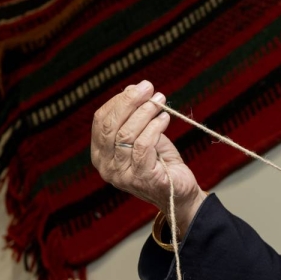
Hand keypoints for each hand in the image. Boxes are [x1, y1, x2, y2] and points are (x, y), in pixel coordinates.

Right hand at [90, 80, 204, 230]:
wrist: (179, 192)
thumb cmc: (160, 162)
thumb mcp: (144, 135)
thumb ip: (135, 116)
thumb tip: (133, 88)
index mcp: (100, 154)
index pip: (101, 121)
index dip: (119, 101)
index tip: (139, 87)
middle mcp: (106, 166)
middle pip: (110, 126)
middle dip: (129, 102)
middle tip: (149, 88)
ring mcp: (121, 174)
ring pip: (127, 134)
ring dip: (146, 113)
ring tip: (160, 102)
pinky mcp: (141, 178)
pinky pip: (143, 145)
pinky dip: (154, 128)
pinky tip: (164, 119)